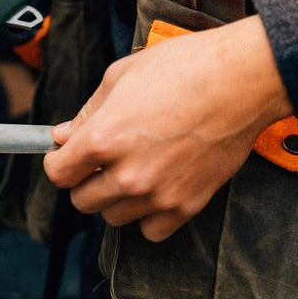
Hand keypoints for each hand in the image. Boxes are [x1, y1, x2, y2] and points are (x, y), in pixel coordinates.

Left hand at [43, 15, 293, 241]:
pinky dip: (147, 215)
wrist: (239, 80)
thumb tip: (64, 136)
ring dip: (113, 198)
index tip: (64, 155)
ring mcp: (158, 195)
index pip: (58, 174)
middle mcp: (127, 175)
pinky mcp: (187, 206)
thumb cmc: (181, 68)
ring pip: (113, 218)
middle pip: (81, 201)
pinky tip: (154, 187)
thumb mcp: (119, 76)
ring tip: (130, 168)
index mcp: (103, 139)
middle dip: (83, 179)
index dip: (57, 161)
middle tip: (98, 160)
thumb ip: (87, 112)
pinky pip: (151, 230)